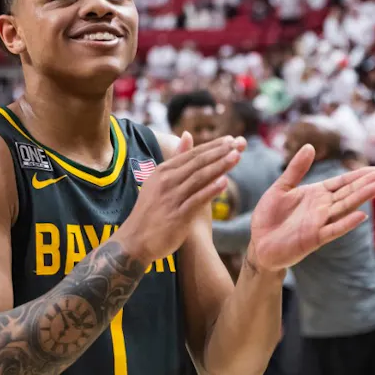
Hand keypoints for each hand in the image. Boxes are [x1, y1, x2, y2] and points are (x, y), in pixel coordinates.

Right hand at [119, 133, 244, 262]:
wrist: (135, 240)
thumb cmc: (151, 211)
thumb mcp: (160, 180)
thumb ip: (176, 159)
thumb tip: (188, 134)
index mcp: (162, 171)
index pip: (192, 154)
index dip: (213, 146)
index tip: (231, 139)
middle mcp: (166, 181)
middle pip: (198, 162)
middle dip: (220, 151)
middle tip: (239, 142)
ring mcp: (171, 197)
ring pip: (199, 177)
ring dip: (220, 166)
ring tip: (237, 156)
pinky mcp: (177, 215)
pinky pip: (197, 199)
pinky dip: (210, 190)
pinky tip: (224, 182)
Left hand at [247, 145, 374, 269]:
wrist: (259, 243)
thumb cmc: (270, 216)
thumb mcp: (281, 187)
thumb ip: (296, 169)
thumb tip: (310, 146)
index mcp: (317, 193)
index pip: (344, 182)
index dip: (362, 175)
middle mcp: (323, 207)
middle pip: (350, 192)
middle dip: (369, 183)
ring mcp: (320, 223)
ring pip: (345, 208)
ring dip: (362, 198)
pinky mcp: (313, 238)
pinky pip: (332, 230)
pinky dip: (346, 223)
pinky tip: (360, 216)